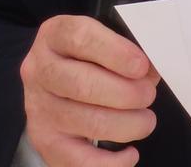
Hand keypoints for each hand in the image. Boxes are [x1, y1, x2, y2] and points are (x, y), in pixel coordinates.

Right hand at [20, 15, 159, 165]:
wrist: (57, 82)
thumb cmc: (88, 60)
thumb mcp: (102, 42)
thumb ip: (125, 50)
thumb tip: (150, 72)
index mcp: (54, 36)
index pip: (79, 37)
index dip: (115, 52)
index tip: (141, 66)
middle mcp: (39, 70)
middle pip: (83, 84)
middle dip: (128, 94)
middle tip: (147, 95)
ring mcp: (40, 107)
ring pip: (90, 123)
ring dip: (129, 125)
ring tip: (143, 120)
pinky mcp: (45, 139)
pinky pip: (81, 160)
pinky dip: (113, 162)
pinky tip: (129, 153)